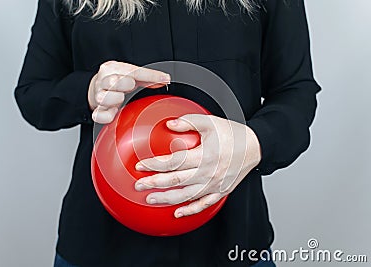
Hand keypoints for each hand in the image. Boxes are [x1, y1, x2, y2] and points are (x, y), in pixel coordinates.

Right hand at [88, 60, 170, 122]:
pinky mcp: (96, 111)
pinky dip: (106, 115)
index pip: (133, 71)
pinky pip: (98, 115)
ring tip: (120, 98)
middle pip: (113, 82)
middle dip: (123, 83)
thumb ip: (146, 78)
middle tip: (130, 85)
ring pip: (103, 97)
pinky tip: (113, 113)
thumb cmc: (115, 82)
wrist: (94, 90)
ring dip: (114, 98)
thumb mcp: (129, 75)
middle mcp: (103, 82)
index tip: (164, 79)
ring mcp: (98, 97)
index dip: (150, 75)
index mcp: (112, 69)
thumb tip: (165, 79)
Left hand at [134, 114, 261, 217]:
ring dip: (167, 198)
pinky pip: (203, 204)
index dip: (154, 164)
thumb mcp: (210, 122)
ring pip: (186, 196)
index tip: (140, 165)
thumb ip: (189, 121)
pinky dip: (190, 210)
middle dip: (154, 183)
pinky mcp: (220, 192)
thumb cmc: (232, 134)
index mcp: (205, 156)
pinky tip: (177, 212)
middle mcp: (209, 173)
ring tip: (151, 198)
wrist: (255, 147)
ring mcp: (214, 185)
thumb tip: (169, 124)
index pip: (174, 162)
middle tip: (138, 184)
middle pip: (176, 181)